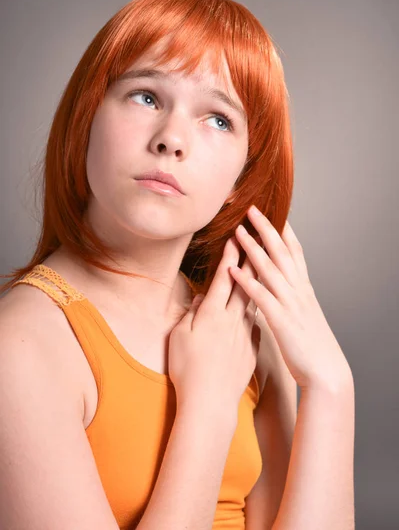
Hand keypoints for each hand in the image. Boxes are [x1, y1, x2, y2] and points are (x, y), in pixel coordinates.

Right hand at [168, 236, 260, 412]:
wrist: (210, 403)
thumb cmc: (187, 369)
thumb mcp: (180, 336)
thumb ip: (191, 313)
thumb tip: (200, 298)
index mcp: (212, 313)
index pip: (223, 277)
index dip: (230, 255)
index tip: (237, 236)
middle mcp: (232, 319)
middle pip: (246, 283)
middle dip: (253, 259)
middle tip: (262, 239)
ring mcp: (245, 333)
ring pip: (254, 301)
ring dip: (259, 281)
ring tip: (265, 265)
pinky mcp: (253, 348)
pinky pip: (255, 324)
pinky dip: (256, 312)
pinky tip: (258, 309)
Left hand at [228, 205, 352, 390]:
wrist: (326, 371)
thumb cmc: (311, 345)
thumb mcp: (303, 314)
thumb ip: (291, 298)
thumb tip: (279, 287)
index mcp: (303, 288)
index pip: (294, 251)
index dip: (283, 229)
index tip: (273, 210)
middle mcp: (298, 290)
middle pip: (282, 252)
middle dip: (266, 228)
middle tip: (252, 208)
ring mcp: (291, 304)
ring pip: (270, 269)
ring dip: (253, 248)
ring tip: (238, 231)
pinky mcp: (281, 321)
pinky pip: (261, 297)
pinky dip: (247, 282)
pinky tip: (233, 270)